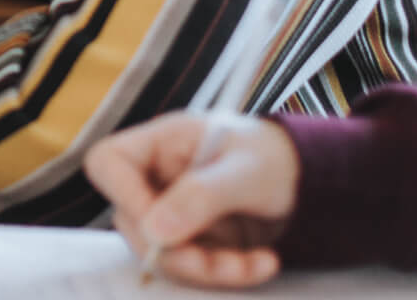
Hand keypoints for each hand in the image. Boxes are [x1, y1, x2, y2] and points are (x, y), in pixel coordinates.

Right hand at [82, 112, 297, 288]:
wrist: (307, 181)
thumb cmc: (272, 158)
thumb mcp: (245, 171)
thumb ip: (201, 196)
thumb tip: (154, 232)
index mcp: (161, 143)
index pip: (109, 162)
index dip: (123, 195)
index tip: (159, 223)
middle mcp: (156, 178)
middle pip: (132, 221)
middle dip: (176, 252)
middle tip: (219, 263)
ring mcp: (171, 212)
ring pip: (161, 253)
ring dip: (207, 269)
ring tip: (258, 263)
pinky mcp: (192, 242)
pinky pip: (191, 269)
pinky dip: (226, 274)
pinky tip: (263, 262)